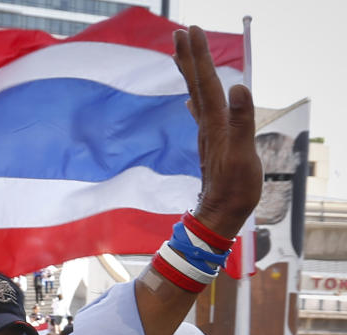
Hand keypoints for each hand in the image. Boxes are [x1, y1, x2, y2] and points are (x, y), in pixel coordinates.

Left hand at [173, 26, 261, 237]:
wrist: (218, 215)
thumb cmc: (234, 189)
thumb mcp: (243, 155)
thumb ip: (242, 121)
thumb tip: (240, 87)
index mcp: (216, 123)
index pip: (207, 81)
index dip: (199, 55)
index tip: (190, 30)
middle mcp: (208, 124)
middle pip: (196, 83)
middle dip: (189, 56)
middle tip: (180, 31)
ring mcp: (207, 134)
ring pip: (196, 95)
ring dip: (190, 72)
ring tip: (182, 54)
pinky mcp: (210, 143)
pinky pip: (201, 113)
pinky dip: (196, 99)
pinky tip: (191, 99)